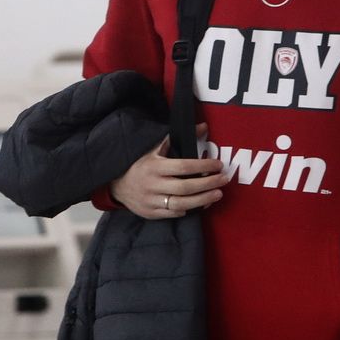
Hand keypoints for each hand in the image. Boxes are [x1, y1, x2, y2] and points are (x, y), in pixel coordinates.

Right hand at [109, 130, 227, 219]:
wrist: (116, 184)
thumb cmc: (140, 164)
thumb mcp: (154, 148)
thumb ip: (179, 138)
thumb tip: (204, 127)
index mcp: (154, 166)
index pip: (183, 166)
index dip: (203, 166)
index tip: (218, 165)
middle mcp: (152, 184)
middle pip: (186, 187)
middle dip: (208, 184)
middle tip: (224, 180)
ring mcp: (151, 200)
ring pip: (182, 204)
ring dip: (203, 200)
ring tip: (218, 194)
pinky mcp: (150, 213)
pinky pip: (173, 213)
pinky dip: (187, 209)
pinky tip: (199, 204)